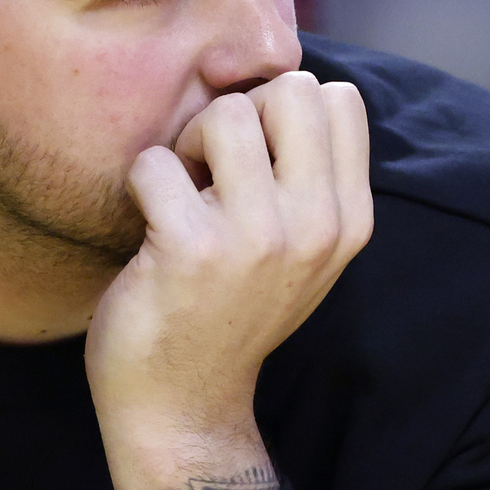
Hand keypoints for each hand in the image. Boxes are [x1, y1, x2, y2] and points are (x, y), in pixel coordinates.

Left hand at [84, 71, 372, 489]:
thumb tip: (287, 83)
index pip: (339, 98)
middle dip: (239, 112)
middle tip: (212, 167)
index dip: (284, 110)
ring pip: (225, 113)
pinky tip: (147, 225)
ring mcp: (258, 239)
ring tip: (181, 193)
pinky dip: (140, 183)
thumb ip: (310, 179)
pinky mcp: (192, 251)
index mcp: (349, 220)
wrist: (185, 406)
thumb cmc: (231, 311)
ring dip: (187, 143)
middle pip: (290, 90)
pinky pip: (157, 161)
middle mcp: (317, 226)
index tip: (255, 159)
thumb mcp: (303, 252)